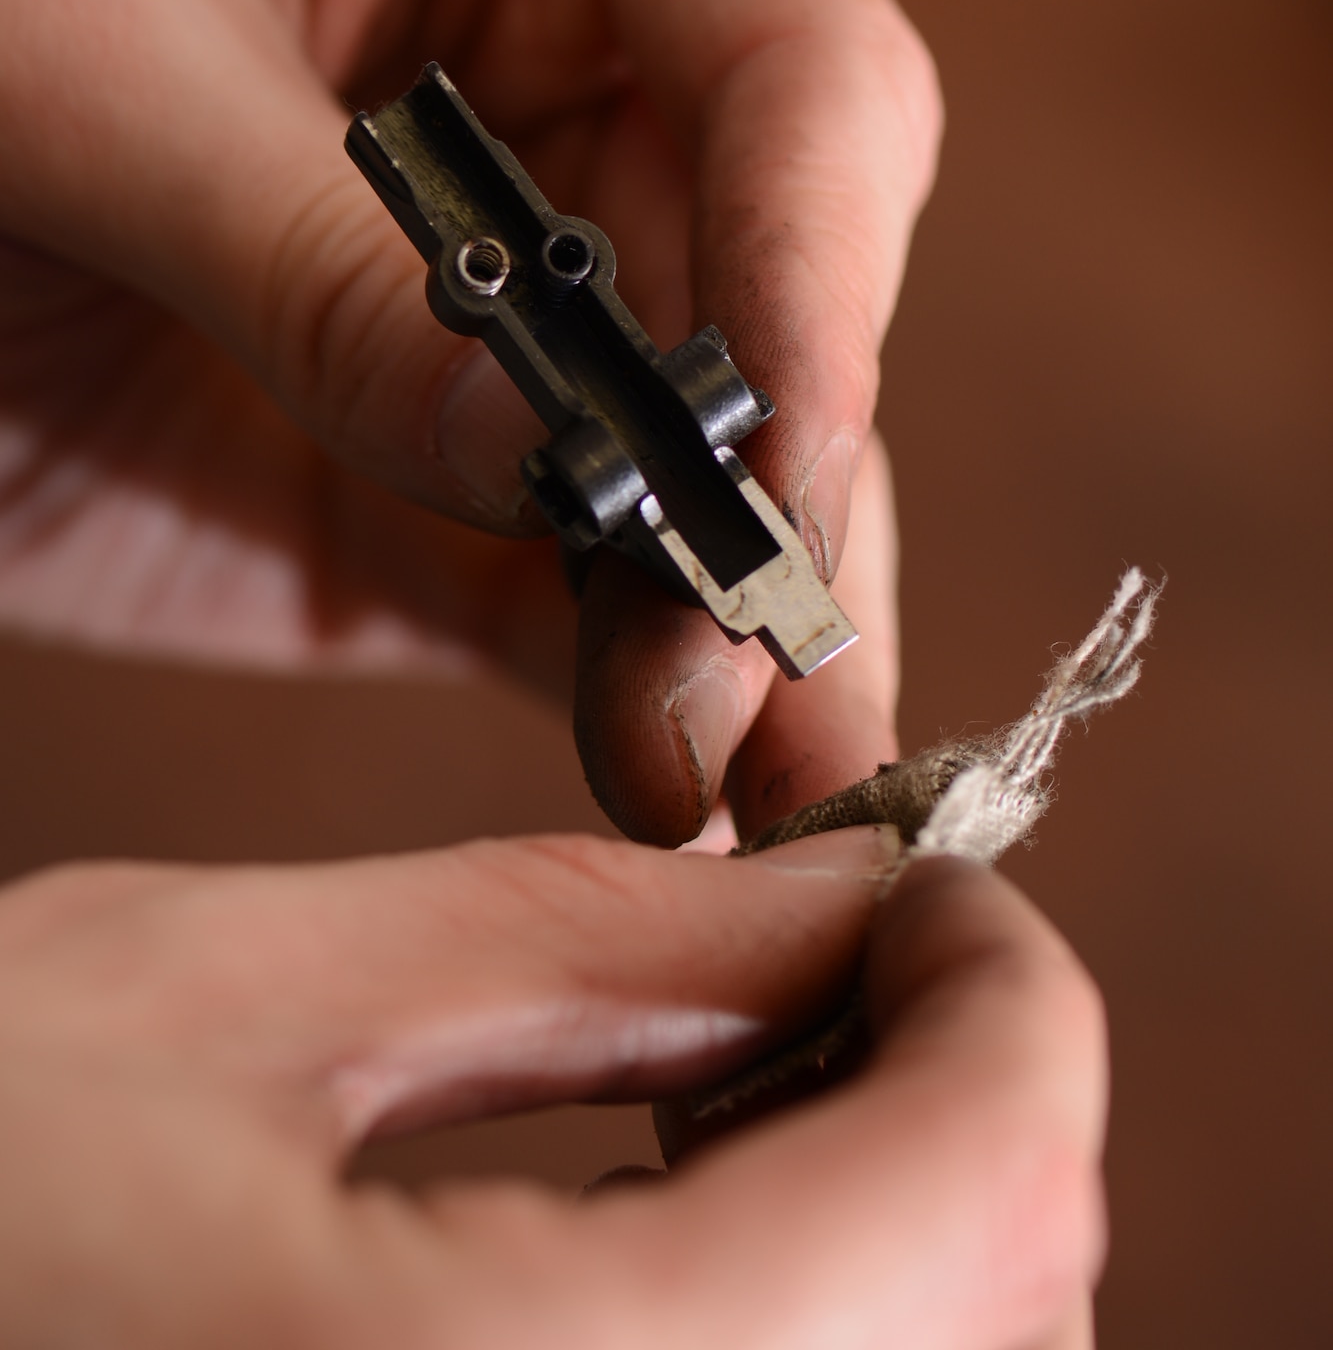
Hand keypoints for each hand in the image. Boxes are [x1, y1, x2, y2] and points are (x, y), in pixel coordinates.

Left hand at [0, 0, 938, 841]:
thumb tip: (558, 460)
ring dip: (742, 633)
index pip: (800, 60)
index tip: (790, 459)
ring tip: (722, 787)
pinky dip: (643, 686)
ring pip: (743, 469)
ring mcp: (573, 277)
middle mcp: (618, 60)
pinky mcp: (493, 463)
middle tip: (753, 689)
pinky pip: (615, 584)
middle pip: (802, 292)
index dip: (823, 265)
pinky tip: (662, 781)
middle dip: (785, 492)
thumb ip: (320, 271)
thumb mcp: (75, 80)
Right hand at [0, 835, 1103, 1347]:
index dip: (1007, 980)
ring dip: (896, 1212)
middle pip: (1001, 1316)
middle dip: (960, 1094)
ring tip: (719, 1069)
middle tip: (822, 950)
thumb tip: (839, 888)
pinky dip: (809, 1321)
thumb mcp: (216, 1000)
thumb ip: (576, 935)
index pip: (991, 1177)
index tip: (932, 875)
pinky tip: (657, 1217)